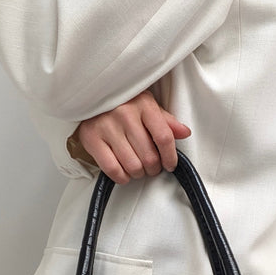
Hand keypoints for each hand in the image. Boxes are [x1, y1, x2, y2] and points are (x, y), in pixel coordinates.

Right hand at [72, 91, 190, 184]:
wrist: (90, 96)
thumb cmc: (123, 103)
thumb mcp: (147, 106)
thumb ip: (166, 121)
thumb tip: (185, 132)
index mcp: (143, 104)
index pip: (164, 137)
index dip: (170, 157)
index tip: (170, 165)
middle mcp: (125, 114)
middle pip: (149, 156)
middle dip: (154, 168)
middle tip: (152, 167)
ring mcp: (106, 127)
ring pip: (133, 166)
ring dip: (139, 173)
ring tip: (138, 168)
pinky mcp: (91, 139)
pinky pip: (113, 169)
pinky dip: (122, 177)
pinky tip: (124, 172)